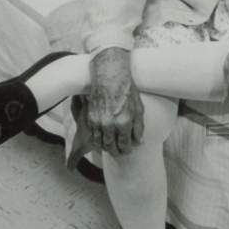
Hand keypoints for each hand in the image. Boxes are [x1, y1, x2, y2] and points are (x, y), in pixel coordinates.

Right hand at [66, 47, 143, 169]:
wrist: (110, 76)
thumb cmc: (127, 90)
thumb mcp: (139, 108)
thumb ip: (139, 127)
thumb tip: (139, 142)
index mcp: (124, 122)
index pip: (124, 145)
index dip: (127, 150)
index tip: (128, 150)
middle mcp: (110, 124)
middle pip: (111, 147)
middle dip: (116, 151)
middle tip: (119, 152)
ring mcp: (98, 121)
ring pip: (100, 143)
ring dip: (106, 147)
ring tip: (111, 147)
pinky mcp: (90, 117)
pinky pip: (93, 135)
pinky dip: (97, 139)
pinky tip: (102, 138)